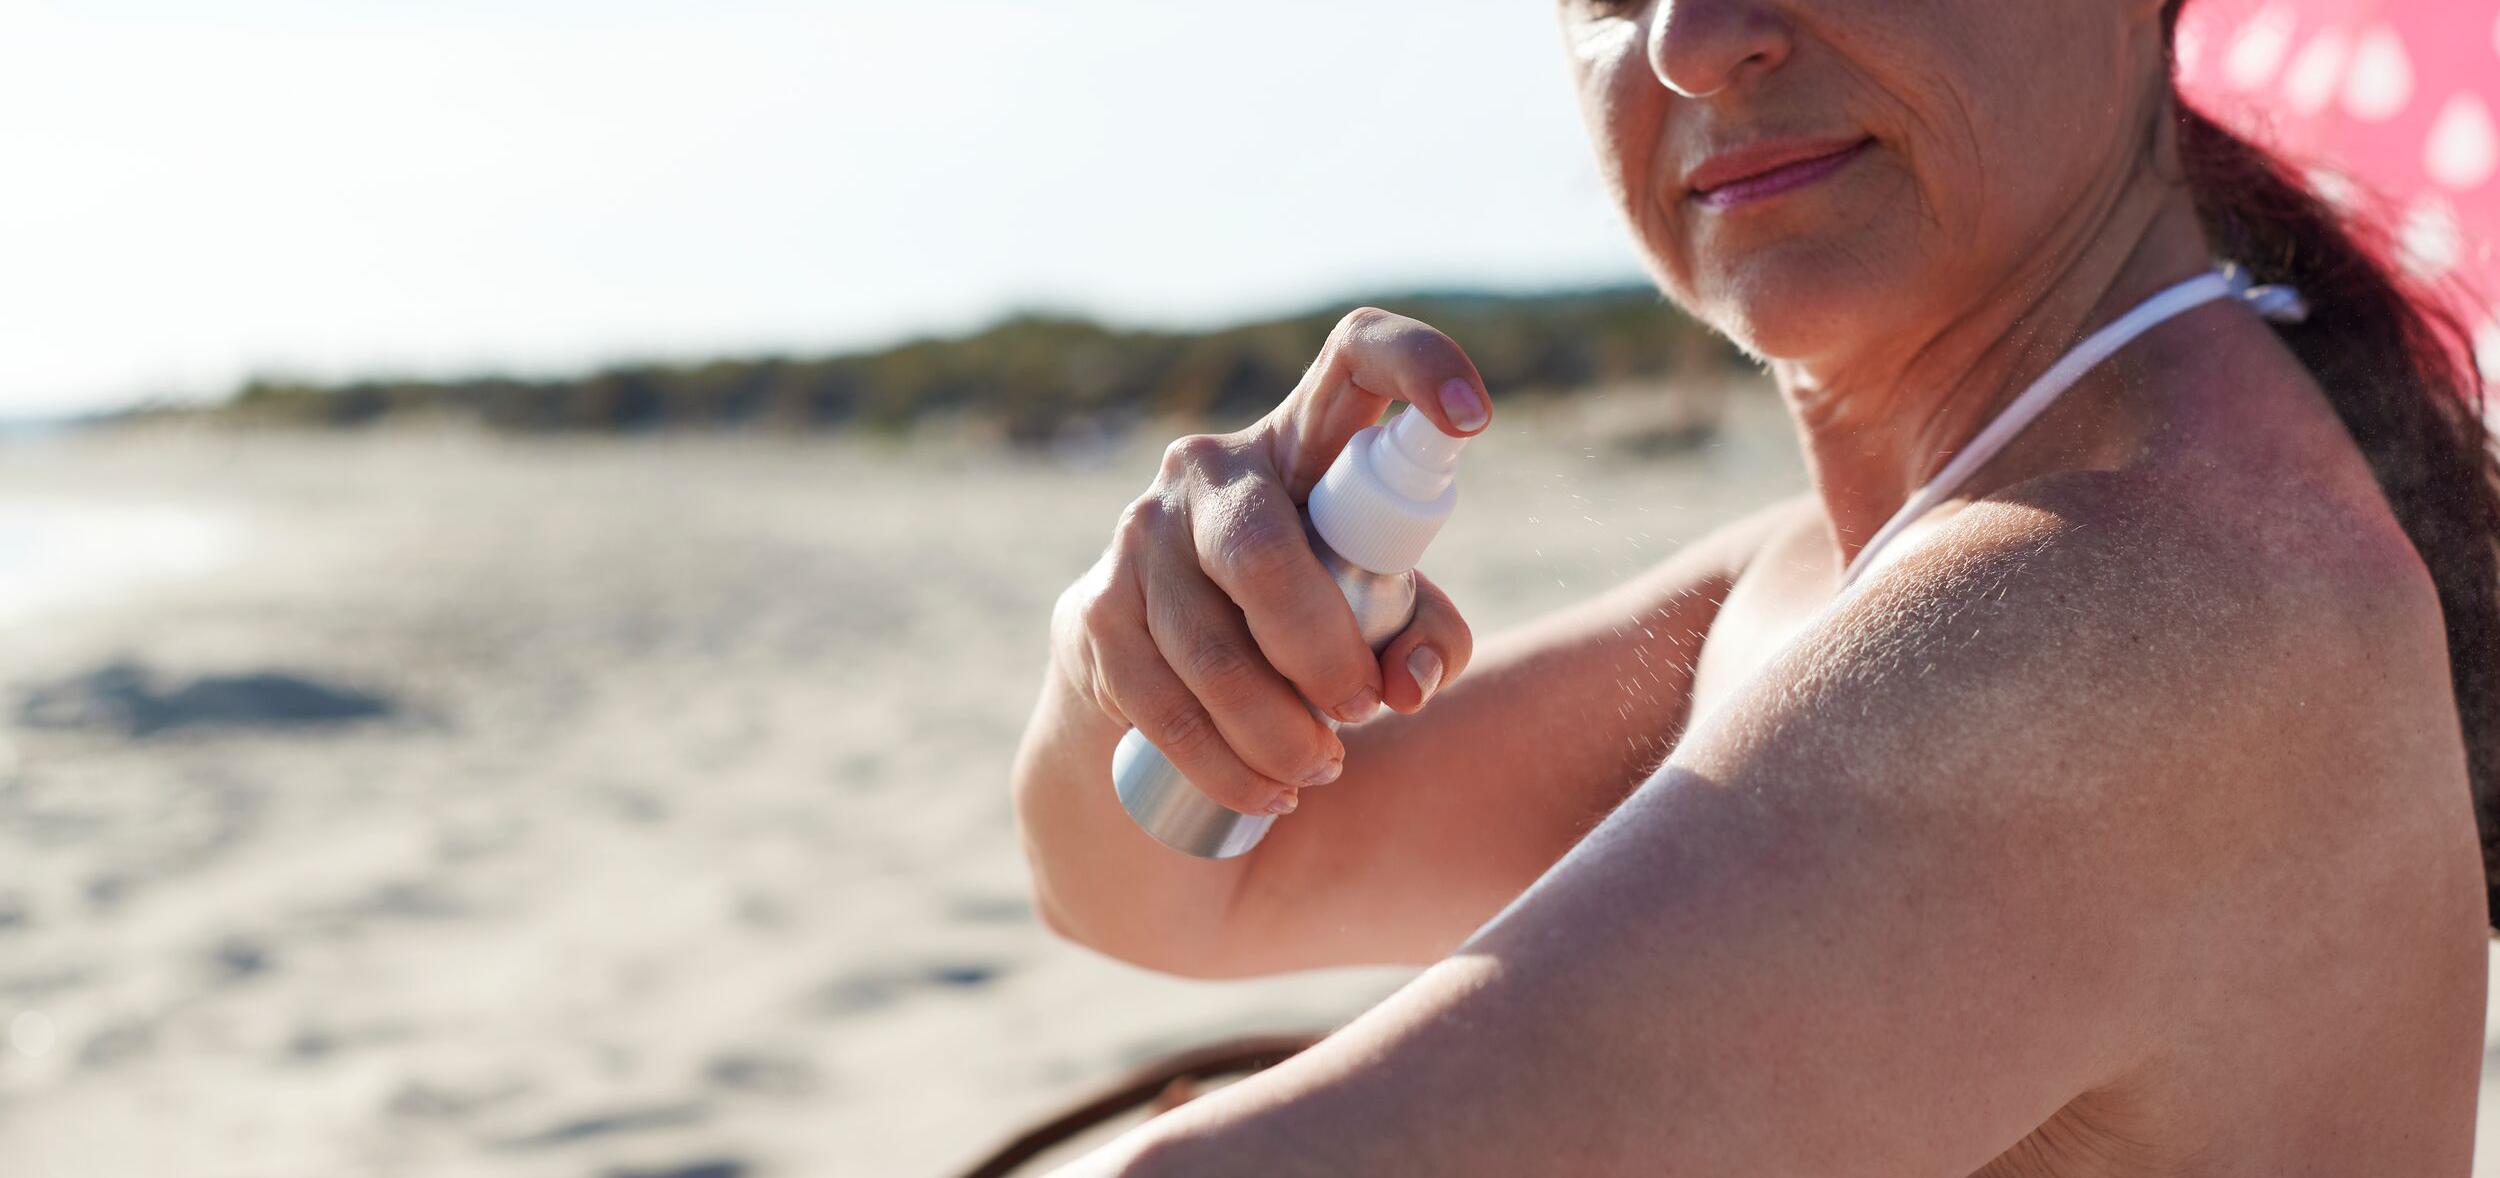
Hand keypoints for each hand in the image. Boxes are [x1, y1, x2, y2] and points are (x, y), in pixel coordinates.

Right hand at [1052, 308, 1487, 816]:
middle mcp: (1209, 469)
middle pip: (1262, 550)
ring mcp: (1139, 536)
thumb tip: (1408, 682)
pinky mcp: (1095, 613)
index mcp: (1300, 441)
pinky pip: (1165, 706)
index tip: (1474, 420)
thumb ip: (1423, 637)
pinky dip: (1227, 766)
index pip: (1354, 353)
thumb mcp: (1377, 619)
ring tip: (1321, 771)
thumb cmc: (1297, 630)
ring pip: (1213, 650)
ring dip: (1280, 733)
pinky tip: (1268, 795)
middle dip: (1323, 652)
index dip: (1419, 365)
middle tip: (1363, 711)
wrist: (1147, 684)